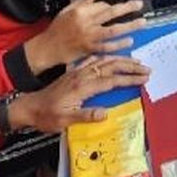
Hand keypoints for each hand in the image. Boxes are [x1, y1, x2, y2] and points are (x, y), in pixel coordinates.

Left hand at [7, 56, 150, 131]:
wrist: (29, 107)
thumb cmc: (47, 116)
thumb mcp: (65, 120)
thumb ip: (85, 115)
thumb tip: (105, 113)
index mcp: (82, 87)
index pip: (111, 80)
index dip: (129, 78)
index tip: (144, 78)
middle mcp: (81, 76)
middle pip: (110, 66)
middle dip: (130, 66)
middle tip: (147, 68)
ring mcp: (77, 73)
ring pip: (103, 61)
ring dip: (121, 60)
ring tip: (135, 61)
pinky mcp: (73, 73)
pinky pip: (92, 60)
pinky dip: (105, 56)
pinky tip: (110, 56)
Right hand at [32, 0, 146, 68]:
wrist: (48, 48)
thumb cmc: (58, 28)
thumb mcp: (69, 9)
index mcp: (80, 11)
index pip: (101, 5)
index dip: (113, 5)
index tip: (122, 6)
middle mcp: (85, 23)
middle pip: (110, 14)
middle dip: (127, 9)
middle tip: (140, 4)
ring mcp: (88, 37)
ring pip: (112, 31)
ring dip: (129, 26)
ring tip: (142, 22)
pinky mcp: (89, 50)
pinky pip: (107, 47)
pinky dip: (118, 45)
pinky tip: (129, 41)